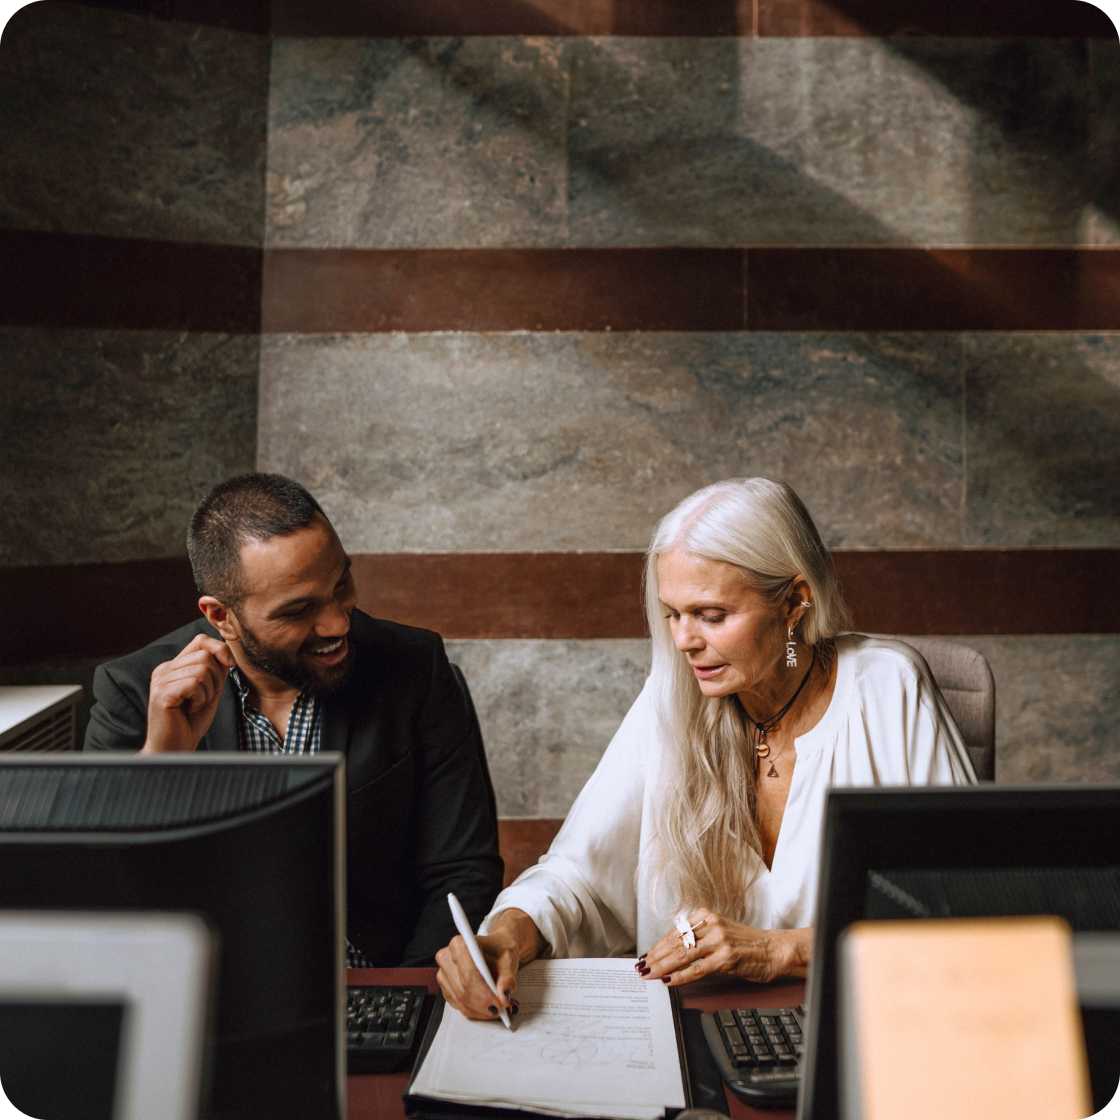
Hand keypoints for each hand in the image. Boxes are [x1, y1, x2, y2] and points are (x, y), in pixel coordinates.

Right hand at [142, 634, 234, 753]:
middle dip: (215, 679)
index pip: (200, 641)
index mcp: (174, 666)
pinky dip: (200, 699)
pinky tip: (189, 710)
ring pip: (202, 670)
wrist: (175, 748)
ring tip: (195, 705)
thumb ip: (215, 670)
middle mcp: (164, 669)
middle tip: (204, 698)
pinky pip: (194, 684)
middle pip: (205, 656)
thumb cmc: (192, 721)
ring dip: (208, 692)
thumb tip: (227, 652)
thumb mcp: (210, 690)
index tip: (229, 666)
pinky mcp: (161, 694)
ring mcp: (160, 680)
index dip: (219, 649)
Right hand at [435, 908, 544, 1020]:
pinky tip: (487, 1010)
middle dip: (483, 1004)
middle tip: (501, 1009)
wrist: (494, 950)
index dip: (484, 992)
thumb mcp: (509, 958)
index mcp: (459, 944)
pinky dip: (474, 1012)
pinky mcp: (446, 989)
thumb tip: (504, 994)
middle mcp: (446, 958)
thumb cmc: (499, 950)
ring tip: (497, 1010)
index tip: (498, 1003)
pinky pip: (458, 1006)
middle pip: (463, 989)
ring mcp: (443, 974)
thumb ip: (507, 976)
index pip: (469, 974)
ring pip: (460, 1001)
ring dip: (479, 1010)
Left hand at [637, 909, 810, 988]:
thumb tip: (672, 954)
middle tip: (642, 967)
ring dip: (662, 966)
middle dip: (656, 956)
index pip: (675, 931)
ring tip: (650, 974)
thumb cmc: (747, 945)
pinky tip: (669, 981)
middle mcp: (710, 923)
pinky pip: (697, 968)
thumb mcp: (719, 933)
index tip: (647, 955)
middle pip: (675, 942)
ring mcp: (718, 940)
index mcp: (706, 915)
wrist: (774, 950)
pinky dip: (680, 976)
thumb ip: (698, 939)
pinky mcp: (726, 957)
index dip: (658, 945)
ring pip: (682, 954)